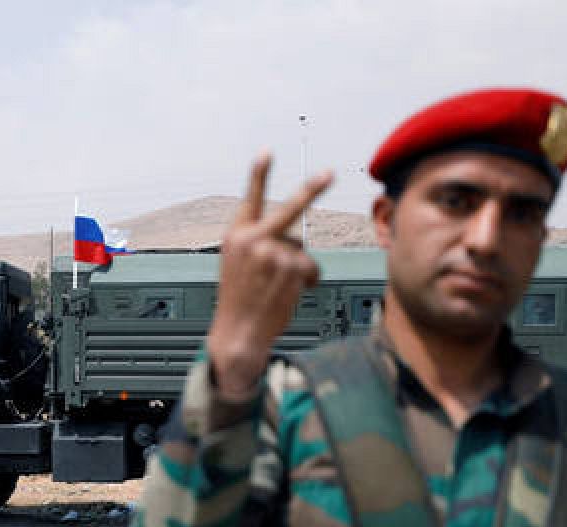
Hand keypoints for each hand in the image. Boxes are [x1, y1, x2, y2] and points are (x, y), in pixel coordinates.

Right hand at [206, 155, 333, 400]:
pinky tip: (286, 294)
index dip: (259, 175)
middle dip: (312, 190)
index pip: (249, 200)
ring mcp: (273, 252)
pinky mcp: (291, 267)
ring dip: (298, 270)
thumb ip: (257, 246)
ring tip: (277, 288)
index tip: (267, 152)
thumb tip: (295, 242)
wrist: (238, 334)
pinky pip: (311, 268)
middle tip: (331, 173)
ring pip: (302, 252)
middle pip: (290, 209)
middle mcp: (253, 239)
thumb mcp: (236, 267)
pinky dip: (305, 282)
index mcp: (235, 237)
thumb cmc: (239, 303)